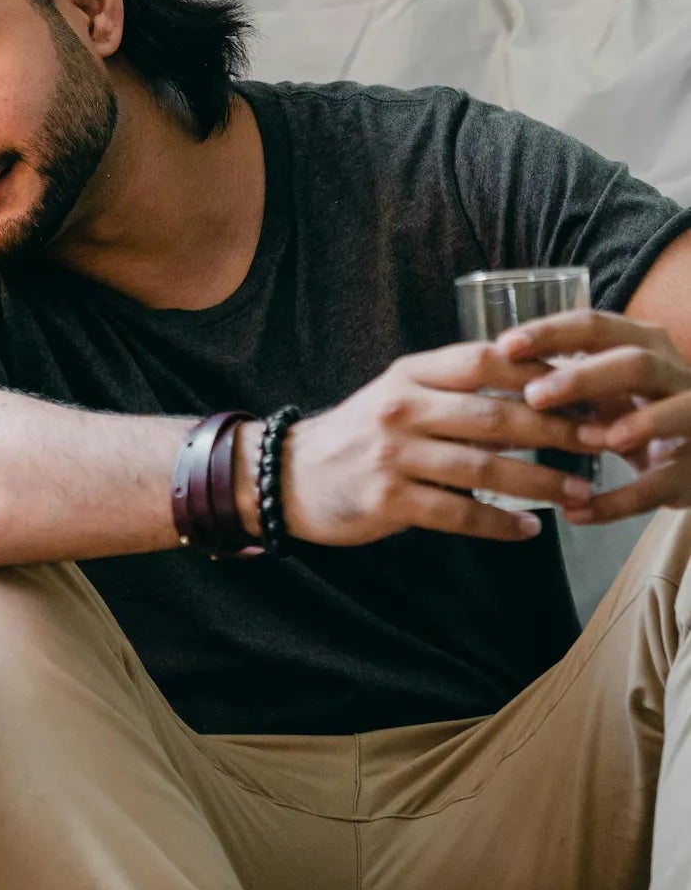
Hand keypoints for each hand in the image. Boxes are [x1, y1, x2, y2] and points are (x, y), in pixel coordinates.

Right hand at [279, 342, 599, 546]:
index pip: (484, 360)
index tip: (583, 389)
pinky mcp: (385, 499)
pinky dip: (498, 522)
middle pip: (494, 415)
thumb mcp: (398, 395)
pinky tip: (528, 529)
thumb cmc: (358, 434)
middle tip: (600, 443)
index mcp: (408, 374)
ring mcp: (391, 455)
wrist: (289, 475)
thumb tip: (535, 392)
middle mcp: (400, 408)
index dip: (538, 373)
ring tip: (581, 493)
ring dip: (540, 482)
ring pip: (482, 467)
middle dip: (556, 431)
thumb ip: (452, 390)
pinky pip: (456, 512)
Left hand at [501, 311, 690, 523]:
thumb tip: (484, 373)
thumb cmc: (632, 409)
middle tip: (535, 395)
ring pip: (675, 412)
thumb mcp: (600, 386)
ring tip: (591, 440)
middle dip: (585, 378)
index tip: (505, 345)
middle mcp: (674, 374)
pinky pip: (662, 484)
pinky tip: (577, 512)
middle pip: (636, 362)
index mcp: (641, 344)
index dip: (551, 333)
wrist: (690, 454)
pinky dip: (620, 501)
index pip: (595, 326)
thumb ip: (557, 377)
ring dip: (635, 425)